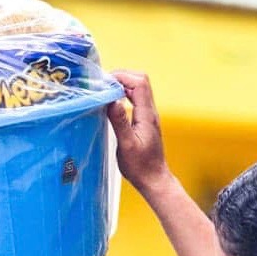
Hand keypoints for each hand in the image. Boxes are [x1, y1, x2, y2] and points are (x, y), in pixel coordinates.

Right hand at [106, 71, 170, 195]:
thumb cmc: (140, 166)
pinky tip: (112, 103)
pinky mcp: (144, 121)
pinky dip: (124, 95)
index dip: (122, 77)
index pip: (139, 83)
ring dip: (122, 85)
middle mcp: (150, 112)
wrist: (153, 178)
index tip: (104, 82)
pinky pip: (136, 99)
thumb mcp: (126, 145)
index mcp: (147, 115)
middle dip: (121, 77)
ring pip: (139, 89)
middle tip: (103, 84)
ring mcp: (148, 115)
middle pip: (140, 81)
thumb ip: (119, 122)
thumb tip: (112, 101)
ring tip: (105, 91)